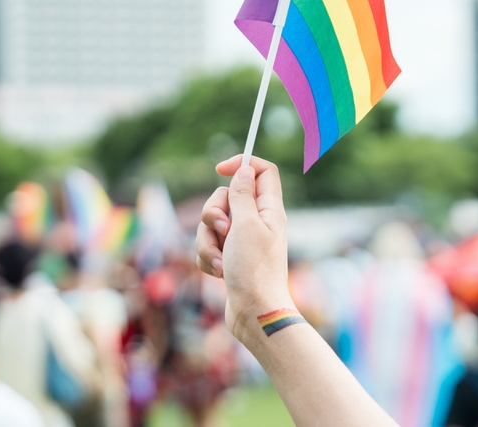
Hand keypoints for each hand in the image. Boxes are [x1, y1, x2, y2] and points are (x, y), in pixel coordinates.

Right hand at [196, 156, 292, 342]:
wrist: (255, 314)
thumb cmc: (254, 270)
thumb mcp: (246, 225)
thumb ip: (242, 195)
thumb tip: (244, 169)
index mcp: (269, 210)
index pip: (262, 171)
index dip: (242, 163)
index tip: (219, 170)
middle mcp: (258, 222)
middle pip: (227, 196)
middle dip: (214, 212)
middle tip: (223, 230)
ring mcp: (243, 241)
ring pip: (212, 224)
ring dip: (209, 242)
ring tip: (222, 262)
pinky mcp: (230, 258)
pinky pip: (209, 246)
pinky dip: (209, 258)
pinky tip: (219, 274)